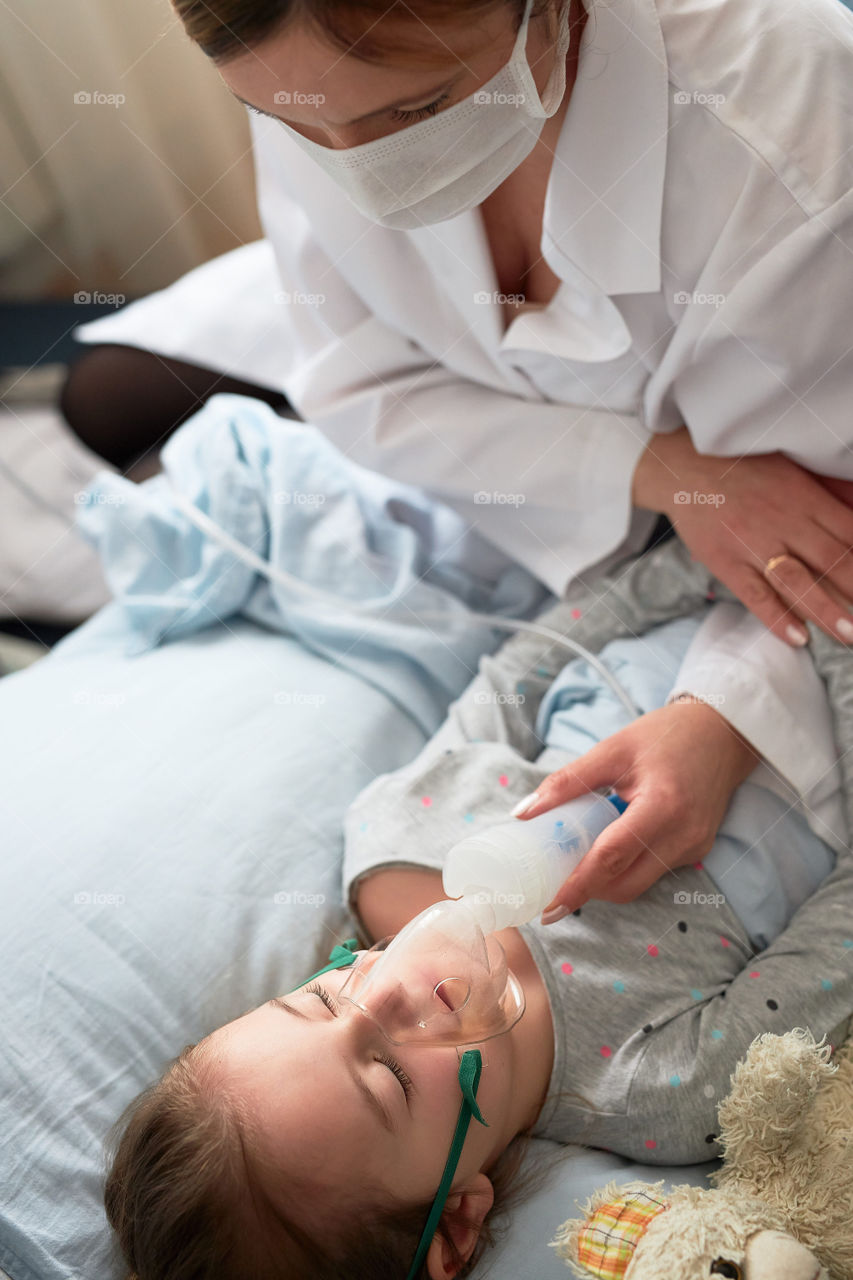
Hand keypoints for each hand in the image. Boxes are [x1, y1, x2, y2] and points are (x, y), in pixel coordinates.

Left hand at [517, 697, 759, 920]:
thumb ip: (566, 783)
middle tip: (553, 886)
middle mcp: (683, 835)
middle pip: (625, 885)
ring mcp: (694, 847)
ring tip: (576, 864)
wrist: (722, 733)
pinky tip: (609, 848)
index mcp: (662, 806)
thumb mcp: (612, 750)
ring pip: (639, 884)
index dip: (577, 885)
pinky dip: (626, 868)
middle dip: (587, 891)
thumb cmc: (665, 735)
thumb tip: (522, 813)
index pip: (611, 858)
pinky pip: (653, 871)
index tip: (548, 905)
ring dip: (606, 881)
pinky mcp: (697, 849)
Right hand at [631, 427, 852, 646]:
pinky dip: (777, 618)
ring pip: (797, 582)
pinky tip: (798, 638)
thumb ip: (832, 491)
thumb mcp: (795, 470)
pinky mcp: (725, 562)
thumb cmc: (747, 467)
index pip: (851, 532)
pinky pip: (754, 595)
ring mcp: (752, 544)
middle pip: (832, 560)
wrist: (685, 467)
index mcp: (804, 496)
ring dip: (827, 611)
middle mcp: (783, 521)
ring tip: (849, 636)